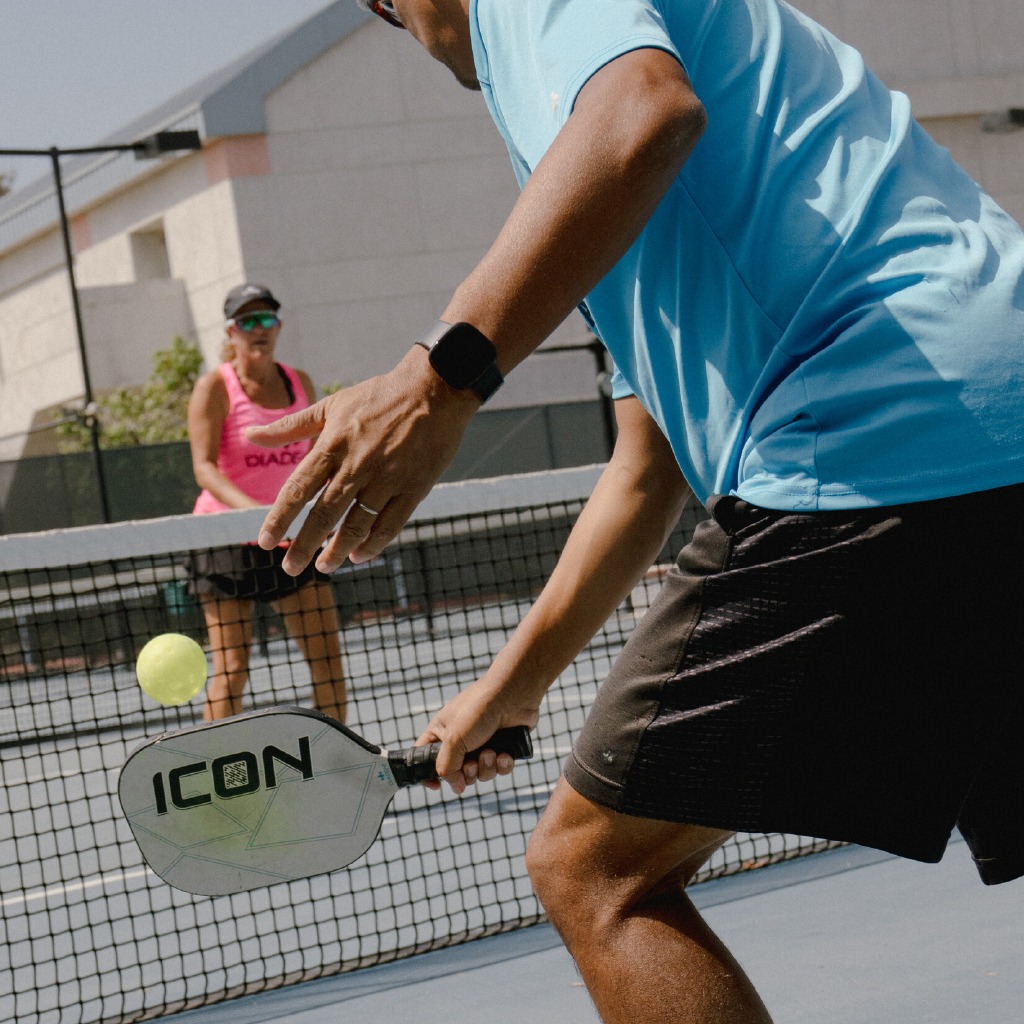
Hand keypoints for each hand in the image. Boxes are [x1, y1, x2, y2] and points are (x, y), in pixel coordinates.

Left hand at [248, 347, 477, 573]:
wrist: (434, 389)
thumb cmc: (379, 396)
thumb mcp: (331, 405)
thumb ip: (290, 426)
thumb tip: (250, 437)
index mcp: (333, 444)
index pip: (298, 489)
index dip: (279, 518)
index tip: (265, 541)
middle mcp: (357, 465)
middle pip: (324, 514)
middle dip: (304, 546)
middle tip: (290, 568)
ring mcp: (387, 478)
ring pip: (357, 525)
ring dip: (337, 551)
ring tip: (323, 567)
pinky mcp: (414, 488)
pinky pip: (390, 525)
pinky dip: (373, 545)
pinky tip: (358, 556)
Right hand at [416, 681, 539, 794]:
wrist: (513, 696)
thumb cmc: (478, 709)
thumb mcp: (454, 739)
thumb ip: (447, 767)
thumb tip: (456, 787)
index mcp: (442, 733)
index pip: (425, 757)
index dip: (428, 774)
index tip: (436, 786)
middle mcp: (460, 739)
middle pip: (457, 773)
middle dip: (468, 772)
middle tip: (472, 763)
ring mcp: (482, 743)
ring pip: (480, 773)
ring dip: (486, 767)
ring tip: (492, 752)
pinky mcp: (503, 747)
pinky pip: (499, 769)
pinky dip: (502, 765)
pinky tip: (505, 754)